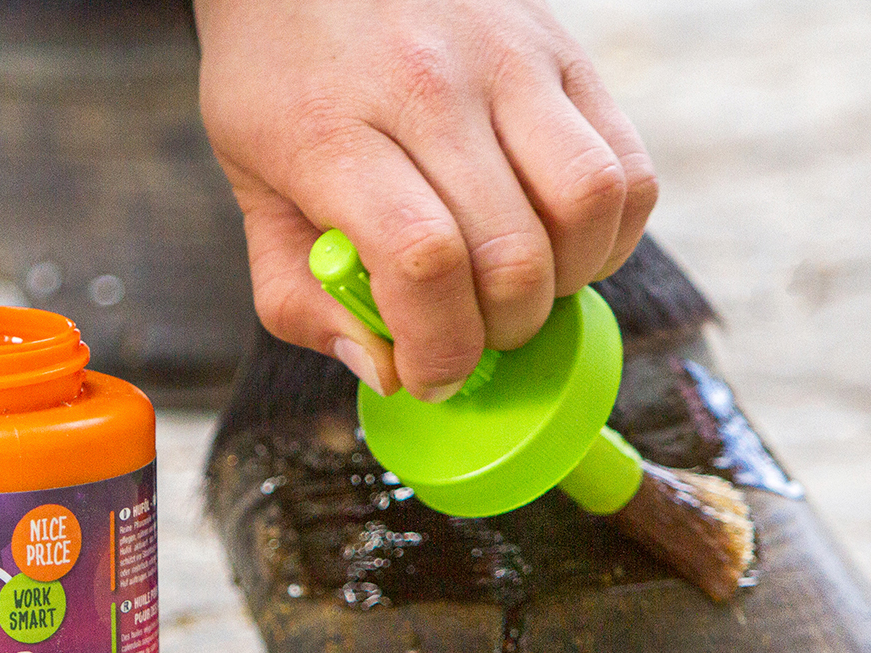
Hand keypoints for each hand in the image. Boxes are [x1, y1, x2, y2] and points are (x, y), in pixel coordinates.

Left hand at [194, 0, 656, 399]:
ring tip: (520, 293)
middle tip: (471, 337)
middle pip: (511, 253)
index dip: (440, 349)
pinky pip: (627, 165)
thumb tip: (386, 373)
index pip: (422, 261)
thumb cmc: (278, 83)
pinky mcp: (563, 50)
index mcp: (333, 133)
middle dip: (498, 334)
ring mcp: (507, 59)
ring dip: (565, 285)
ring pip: (588, 205)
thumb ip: (298, 297)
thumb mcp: (250, 192)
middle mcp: (429, 87)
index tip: (430, 378)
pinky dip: (609, 233)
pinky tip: (560, 246)